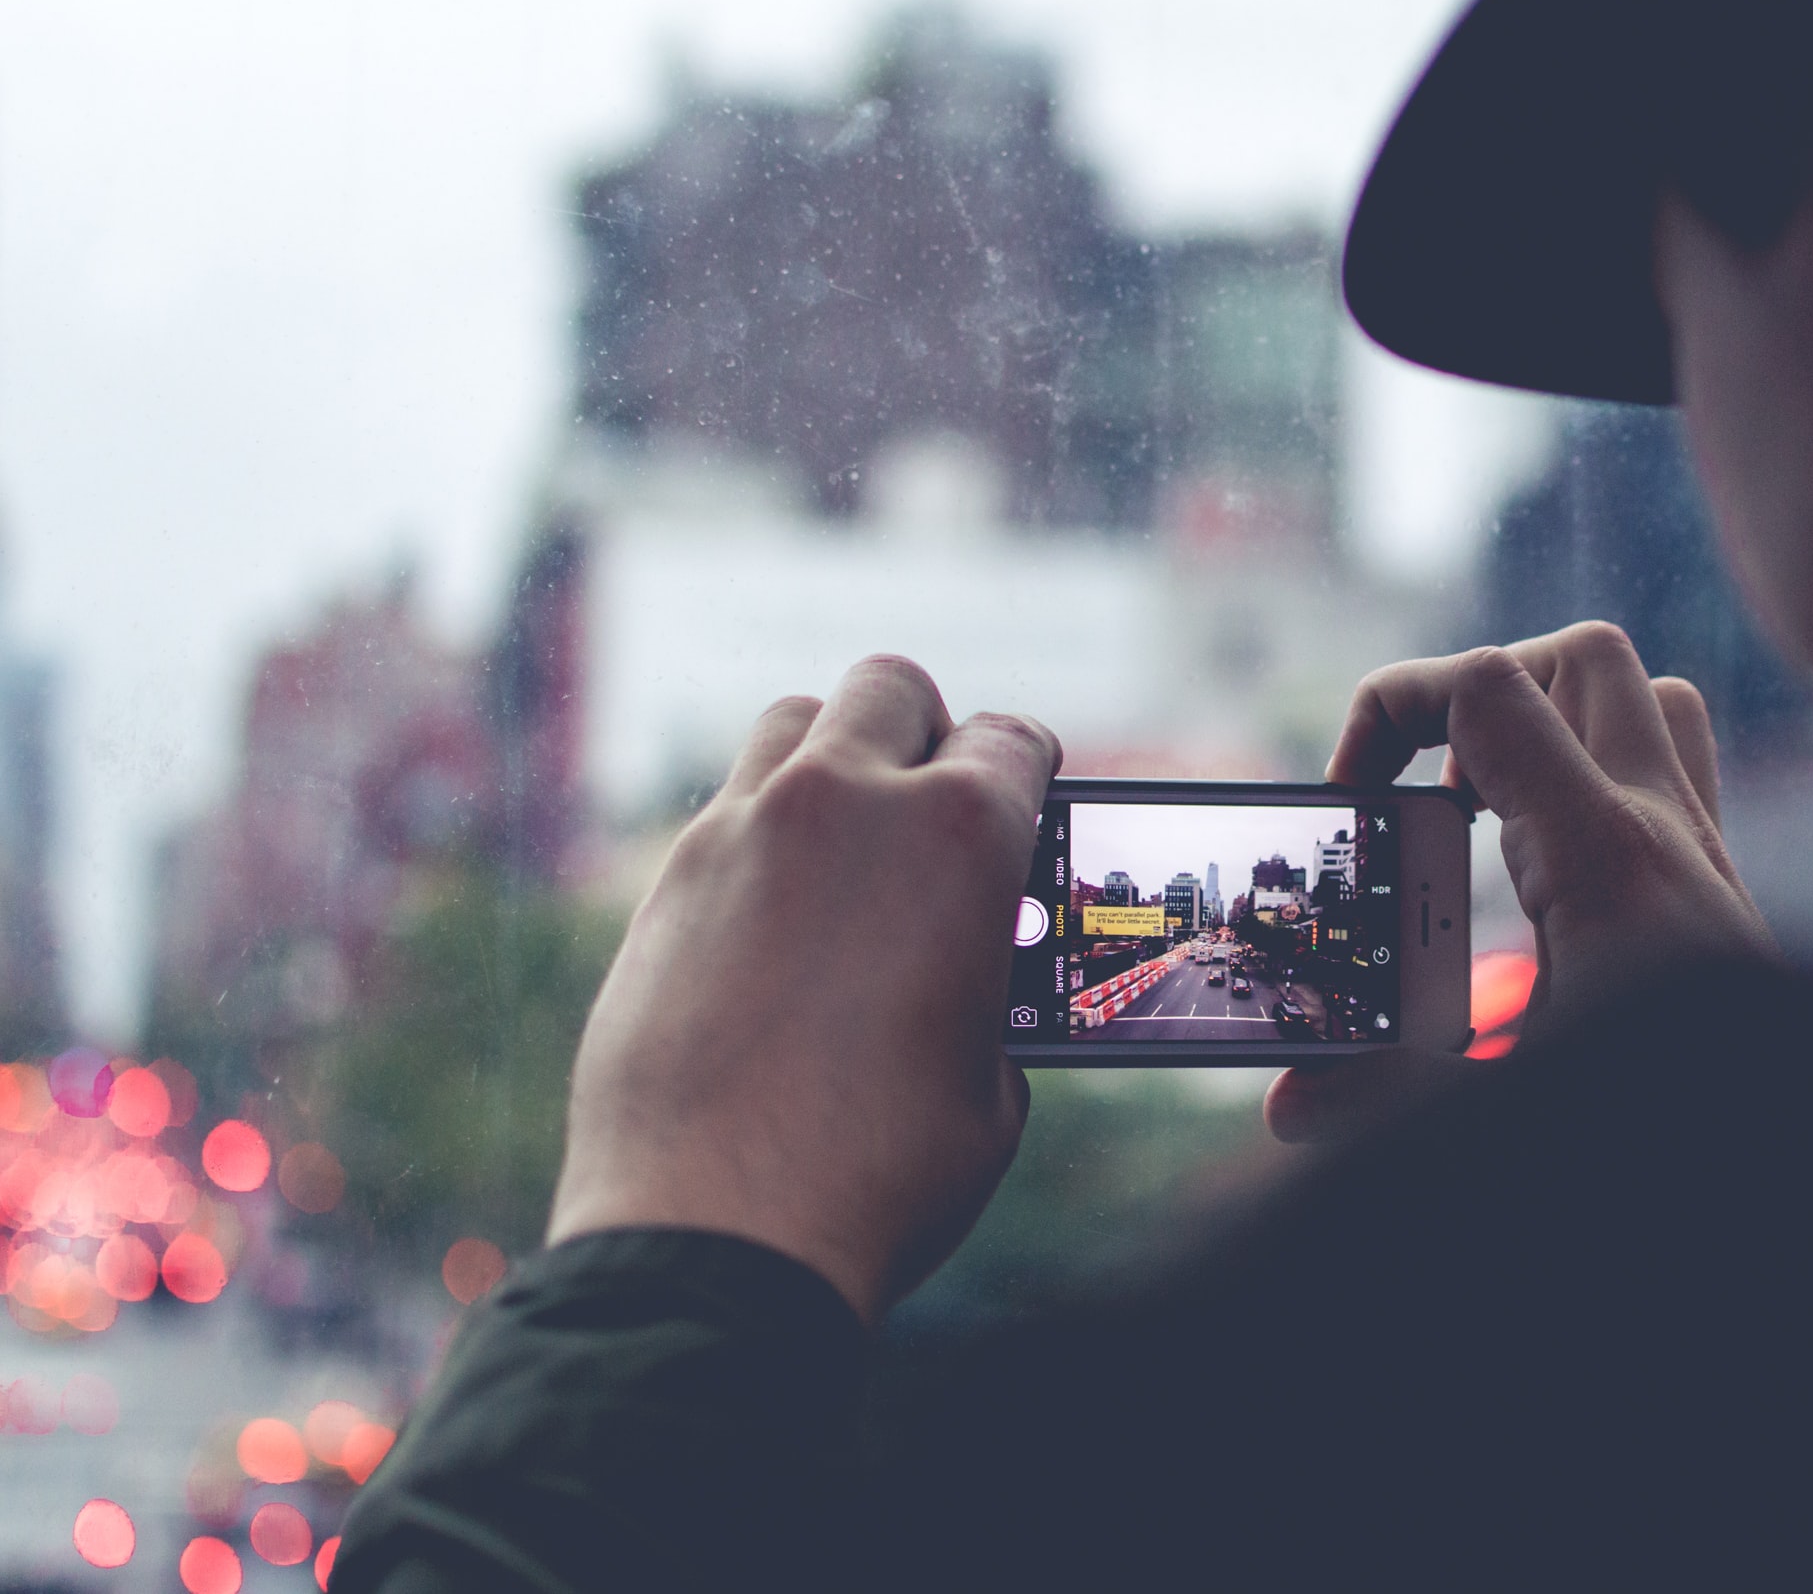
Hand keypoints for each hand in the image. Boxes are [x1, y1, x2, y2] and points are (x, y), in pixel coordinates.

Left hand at [548, 656, 1057, 1327]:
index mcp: (961, 835)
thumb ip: (989, 992)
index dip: (1031, 774)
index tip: (1027, 805)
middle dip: (927, 734)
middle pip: (893, 690)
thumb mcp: (992, 1080)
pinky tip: (778, 918)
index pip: (1013, 740)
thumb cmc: (880, 1174)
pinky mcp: (664, 885)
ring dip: (832, 760)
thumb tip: (968, 979)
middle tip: (937, 805)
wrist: (716, 1239)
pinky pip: (725, 812)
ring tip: (850, 840)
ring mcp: (740, 831)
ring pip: (794, 724)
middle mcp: (846, 803)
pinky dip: (762, 837)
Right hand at [1266, 622, 1772, 1143]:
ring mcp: (1704, 859)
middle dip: (1485, 694)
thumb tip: (1287, 1107)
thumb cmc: (1676, 1124)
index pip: (1493, 690)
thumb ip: (1386, 1098)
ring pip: (1649, 703)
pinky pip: (1672, 781)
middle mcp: (1667, 834)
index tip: (1354, 798)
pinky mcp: (1718, 900)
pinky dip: (1600, 789)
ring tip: (1488, 810)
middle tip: (1430, 787)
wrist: (1797, 1169)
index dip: (1396, 707)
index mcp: (1605, 858)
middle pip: (1584, 660)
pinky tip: (1549, 879)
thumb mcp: (1513, 1112)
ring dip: (1557, 724)